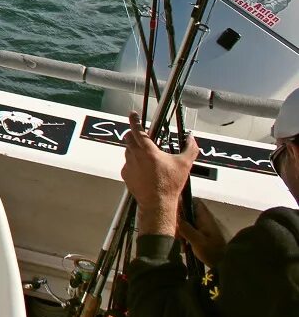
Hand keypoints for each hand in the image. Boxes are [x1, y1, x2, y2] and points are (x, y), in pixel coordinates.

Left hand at [120, 111, 198, 236]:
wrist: (158, 203)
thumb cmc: (170, 183)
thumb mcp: (184, 164)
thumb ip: (190, 148)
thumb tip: (192, 138)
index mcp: (147, 151)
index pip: (137, 130)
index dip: (134, 120)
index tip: (132, 114)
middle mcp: (135, 156)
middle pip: (128, 138)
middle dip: (133, 134)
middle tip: (141, 136)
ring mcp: (128, 165)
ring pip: (127, 151)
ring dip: (134, 149)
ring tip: (146, 155)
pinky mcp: (125, 175)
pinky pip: (127, 164)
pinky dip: (133, 162)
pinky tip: (144, 169)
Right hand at [177, 199, 228, 266]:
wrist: (227, 265)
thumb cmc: (212, 251)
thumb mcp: (197, 241)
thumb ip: (185, 228)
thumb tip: (176, 217)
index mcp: (205, 218)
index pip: (194, 202)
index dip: (183, 202)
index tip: (173, 211)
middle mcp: (205, 220)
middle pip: (189, 213)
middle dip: (180, 222)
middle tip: (176, 233)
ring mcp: (206, 228)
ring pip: (189, 223)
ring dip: (182, 232)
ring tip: (181, 244)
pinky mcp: (205, 236)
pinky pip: (192, 232)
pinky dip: (187, 238)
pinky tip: (185, 248)